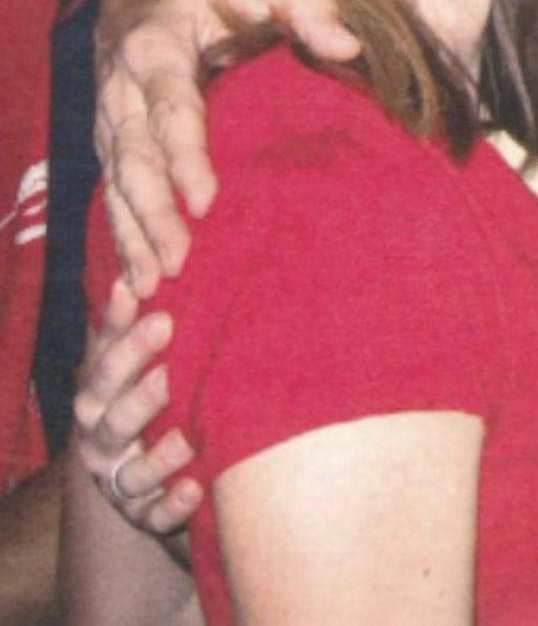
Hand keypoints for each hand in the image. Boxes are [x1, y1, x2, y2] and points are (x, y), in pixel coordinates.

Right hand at [73, 280, 202, 537]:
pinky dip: (172, 505)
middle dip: (141, 392)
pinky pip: (153, 516)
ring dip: (159, 454)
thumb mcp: (149, 358)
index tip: (158, 311)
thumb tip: (151, 263)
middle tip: (175, 372)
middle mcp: (101, 438)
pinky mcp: (144, 516)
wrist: (164, 472)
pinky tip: (195, 488)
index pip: (105, 364)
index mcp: (100, 394)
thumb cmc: (162, 395)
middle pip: (112, 416)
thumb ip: (147, 317)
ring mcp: (120, 481)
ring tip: (190, 436)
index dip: (124, 337)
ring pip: (131, 472)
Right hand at [95, 0, 355, 289]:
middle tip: (176, 262)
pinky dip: (120, 233)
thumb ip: (307, 5)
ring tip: (152, 283)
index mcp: (156, 49)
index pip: (170, 111)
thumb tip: (347, 45)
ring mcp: (111, 116)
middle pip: (132, 159)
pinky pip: (111, 190)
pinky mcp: (113, 138)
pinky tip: (136, 276)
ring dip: (132, 234)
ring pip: (115, 182)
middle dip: (151, 213)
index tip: (204, 203)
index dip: (184, 158)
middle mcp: (123, 88)